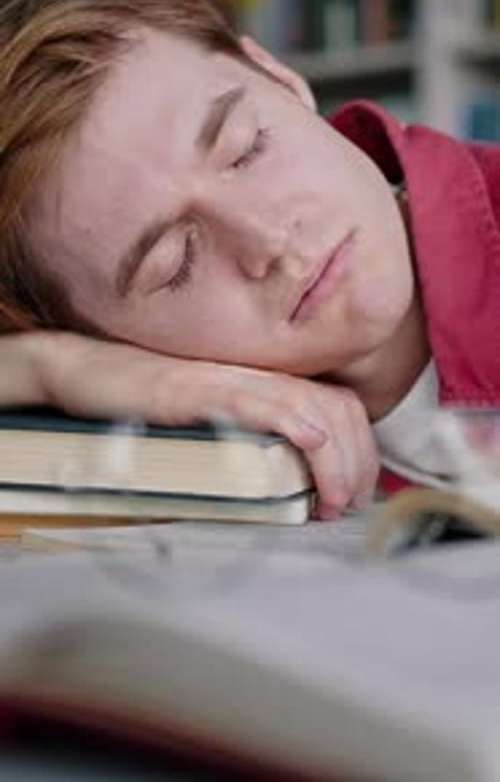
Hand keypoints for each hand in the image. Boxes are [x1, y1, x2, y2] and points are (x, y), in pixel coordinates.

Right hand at [10, 331, 379, 519]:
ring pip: (307, 405)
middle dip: (356, 463)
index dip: (360, 452)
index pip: (338, 406)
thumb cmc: (142, 410)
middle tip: (344, 508)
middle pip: (335, 407)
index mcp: (262, 384)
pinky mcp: (194, 387)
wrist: (83, 373)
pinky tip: (309, 440)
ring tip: (331, 500)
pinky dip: (290, 417)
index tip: (352, 496)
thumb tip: (291, 489)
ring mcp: (225, 379)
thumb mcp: (211, 430)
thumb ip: (251, 447)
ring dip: (332, 458)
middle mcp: (253, 376)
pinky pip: (253, 397)